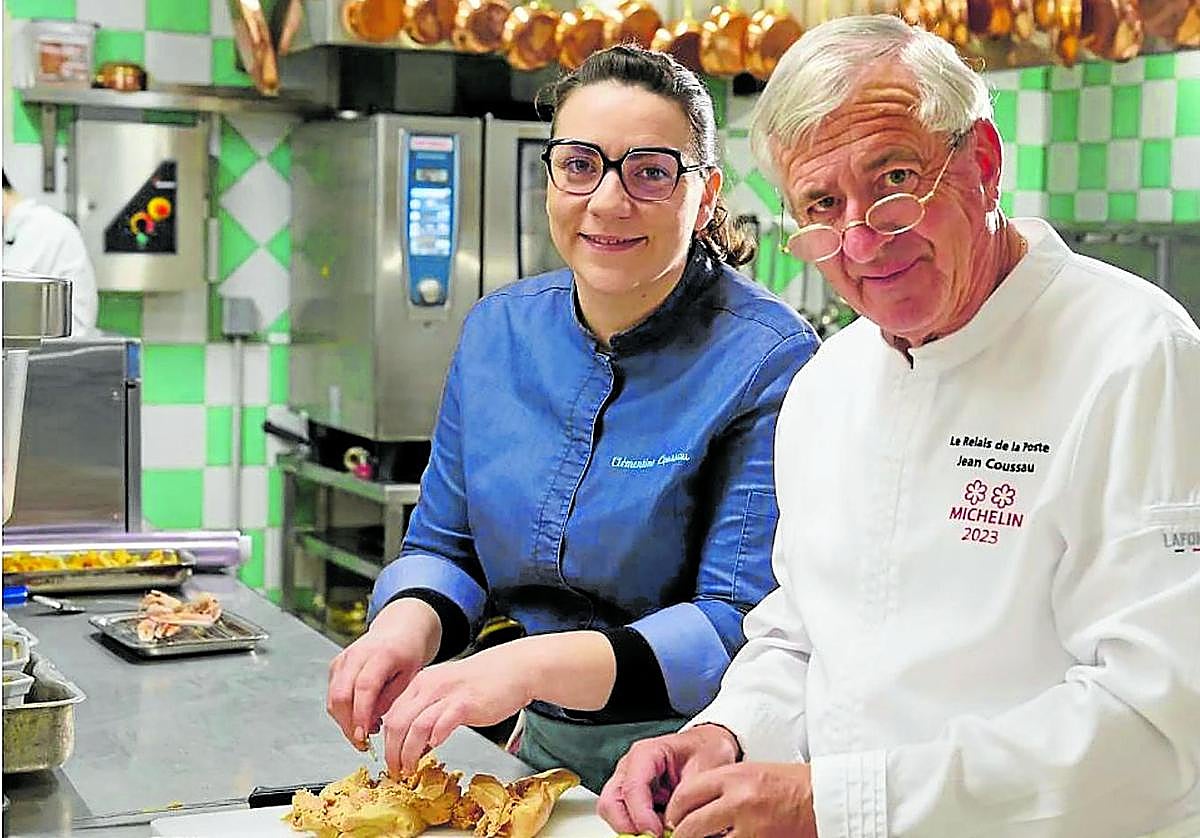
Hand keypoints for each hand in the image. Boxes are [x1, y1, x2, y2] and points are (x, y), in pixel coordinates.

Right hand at [326, 598, 441, 749]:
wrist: (398, 630)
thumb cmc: (408, 653)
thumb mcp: (411, 675)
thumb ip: (391, 698)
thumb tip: (371, 722)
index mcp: (381, 654)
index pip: (364, 687)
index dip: (361, 715)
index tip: (364, 737)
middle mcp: (357, 654)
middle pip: (342, 695)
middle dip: (349, 724)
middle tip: (363, 744)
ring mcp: (343, 659)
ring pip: (334, 698)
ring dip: (345, 721)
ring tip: (366, 731)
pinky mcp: (336, 665)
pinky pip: (333, 694)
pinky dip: (343, 711)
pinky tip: (360, 717)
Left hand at [380, 644, 533, 775]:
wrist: (512, 669)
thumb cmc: (482, 683)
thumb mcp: (446, 691)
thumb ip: (428, 711)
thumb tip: (416, 742)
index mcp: (421, 683)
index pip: (391, 714)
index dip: (385, 741)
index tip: (389, 759)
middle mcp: (429, 686)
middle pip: (396, 722)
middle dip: (391, 752)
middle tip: (395, 770)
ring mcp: (447, 694)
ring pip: (415, 727)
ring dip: (408, 753)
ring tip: (409, 768)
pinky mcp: (466, 704)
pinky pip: (442, 723)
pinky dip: (434, 739)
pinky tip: (435, 747)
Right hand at [598, 724, 740, 835]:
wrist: (710, 746)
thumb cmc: (705, 751)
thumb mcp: (704, 770)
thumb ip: (685, 797)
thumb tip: (673, 825)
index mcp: (645, 753)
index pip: (631, 788)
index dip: (641, 816)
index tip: (656, 833)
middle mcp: (630, 768)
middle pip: (611, 803)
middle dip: (629, 826)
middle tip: (654, 837)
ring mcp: (628, 783)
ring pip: (614, 814)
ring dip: (635, 828)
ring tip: (665, 830)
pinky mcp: (633, 799)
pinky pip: (627, 819)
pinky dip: (642, 828)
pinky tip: (664, 827)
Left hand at [665, 762, 814, 837]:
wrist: (826, 799)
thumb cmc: (792, 785)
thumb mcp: (752, 773)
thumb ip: (721, 787)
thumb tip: (693, 806)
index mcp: (734, 777)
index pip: (686, 795)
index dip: (674, 810)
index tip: (673, 818)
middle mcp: (739, 801)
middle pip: (690, 824)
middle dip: (681, 834)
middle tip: (679, 836)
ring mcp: (751, 828)